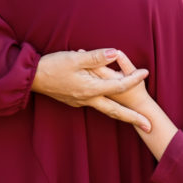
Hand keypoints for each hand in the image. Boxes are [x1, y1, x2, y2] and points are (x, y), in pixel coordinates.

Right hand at [31, 48, 150, 127]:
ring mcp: (82, 102)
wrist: (32, 78)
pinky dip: (109, 107)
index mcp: (90, 88)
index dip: (133, 78)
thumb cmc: (53, 66)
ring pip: (107, 110)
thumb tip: (116, 53)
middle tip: (150, 128)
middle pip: (116, 112)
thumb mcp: (75, 58)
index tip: (146, 73)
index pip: (118, 85)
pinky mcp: (76, 101)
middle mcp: (88, 99)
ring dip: (123, 115)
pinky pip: (98, 105)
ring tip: (136, 120)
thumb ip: (97, 57)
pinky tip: (113, 105)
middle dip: (134, 119)